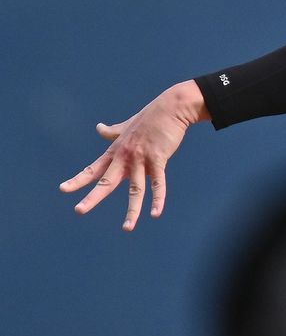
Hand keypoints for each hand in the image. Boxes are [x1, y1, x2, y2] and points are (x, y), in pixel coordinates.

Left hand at [59, 80, 210, 230]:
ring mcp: (141, 159)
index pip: (93, 169)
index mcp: (116, 151)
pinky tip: (155, 214)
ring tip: (127, 228)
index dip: (78, 180)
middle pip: (107, 181)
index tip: (63, 189)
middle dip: (93, 197)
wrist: (171, 107)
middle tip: (79, 210)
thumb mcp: (127, 126)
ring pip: (135, 189)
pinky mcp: (159, 159)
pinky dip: (157, 199)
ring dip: (132, 210)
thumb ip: (112, 132)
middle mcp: (125, 157)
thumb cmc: (150, 117)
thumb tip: (98, 128)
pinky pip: (158, 183)